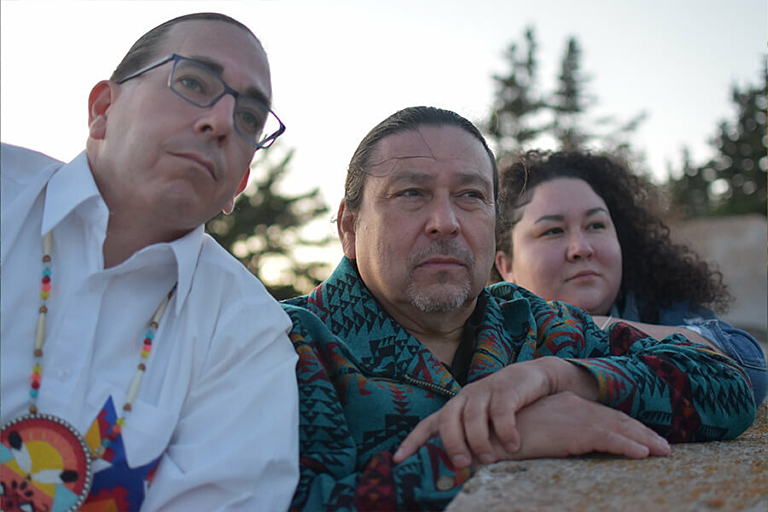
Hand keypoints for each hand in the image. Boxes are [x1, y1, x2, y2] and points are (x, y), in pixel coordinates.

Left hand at [394, 358, 595, 466]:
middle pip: (448, 419)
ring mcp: (484, 391)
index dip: (412, 441)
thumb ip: (470, 440)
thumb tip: (458, 472)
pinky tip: (513, 445)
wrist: (530, 377)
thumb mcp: (482, 422)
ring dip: (479, 441)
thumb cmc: (503, 407)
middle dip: (452, 443)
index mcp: (454, 408)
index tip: (399, 459)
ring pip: (472, 417)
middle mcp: (465, 397)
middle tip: (460, 463)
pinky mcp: (505, 389)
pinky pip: (501, 412)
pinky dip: (505, 431)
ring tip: (489, 460)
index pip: (428, 424)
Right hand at [498, 392, 669, 459]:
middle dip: (641, 433)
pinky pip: (606, 438)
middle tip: (664, 447)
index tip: (643, 440)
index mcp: (564, 406)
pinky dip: (627, 445)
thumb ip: (555, 438)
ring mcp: (572, 417)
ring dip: (642, 439)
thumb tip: (568, 448)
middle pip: (614, 419)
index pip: (601, 417)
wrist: (489, 434)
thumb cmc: (507, 439)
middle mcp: (571, 407)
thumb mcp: (536, 436)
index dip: (625, 428)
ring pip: (616, 428)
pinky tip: (644, 454)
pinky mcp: (571, 431)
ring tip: (663, 451)